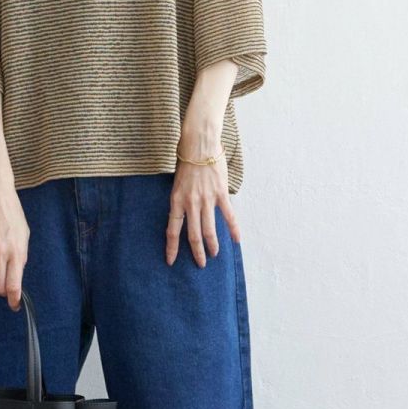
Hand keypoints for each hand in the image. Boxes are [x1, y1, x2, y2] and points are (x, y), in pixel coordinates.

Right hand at [0, 176, 28, 308]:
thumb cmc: (11, 212)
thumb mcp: (24, 234)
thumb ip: (21, 255)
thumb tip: (17, 273)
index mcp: (16, 250)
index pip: (14, 284)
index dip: (14, 299)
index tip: (14, 304)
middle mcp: (0, 253)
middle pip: (0, 286)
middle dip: (3, 294)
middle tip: (4, 293)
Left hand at [166, 151, 241, 265]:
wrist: (200, 145)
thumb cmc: (187, 161)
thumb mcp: (177, 183)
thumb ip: (182, 200)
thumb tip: (186, 214)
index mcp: (176, 201)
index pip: (172, 230)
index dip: (172, 248)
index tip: (171, 261)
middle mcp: (191, 204)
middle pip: (193, 235)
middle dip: (197, 252)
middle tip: (200, 264)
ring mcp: (206, 200)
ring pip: (209, 230)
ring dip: (212, 245)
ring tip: (214, 255)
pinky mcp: (220, 194)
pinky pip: (228, 216)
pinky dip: (233, 229)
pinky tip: (236, 240)